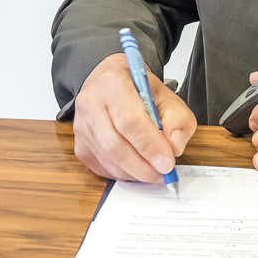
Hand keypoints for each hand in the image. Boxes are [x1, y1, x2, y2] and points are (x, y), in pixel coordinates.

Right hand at [72, 51, 195, 182]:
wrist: (109, 84)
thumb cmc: (137, 89)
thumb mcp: (166, 96)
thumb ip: (177, 120)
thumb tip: (174, 148)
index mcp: (113, 84)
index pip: (129, 120)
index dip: (150, 145)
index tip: (168, 162)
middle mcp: (91, 104)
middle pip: (115, 146)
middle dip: (144, 166)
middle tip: (164, 172)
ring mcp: (82, 128)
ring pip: (110, 161)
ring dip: (136, 172)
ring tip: (153, 168)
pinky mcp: (80, 147)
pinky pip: (104, 169)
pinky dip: (125, 173)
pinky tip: (136, 164)